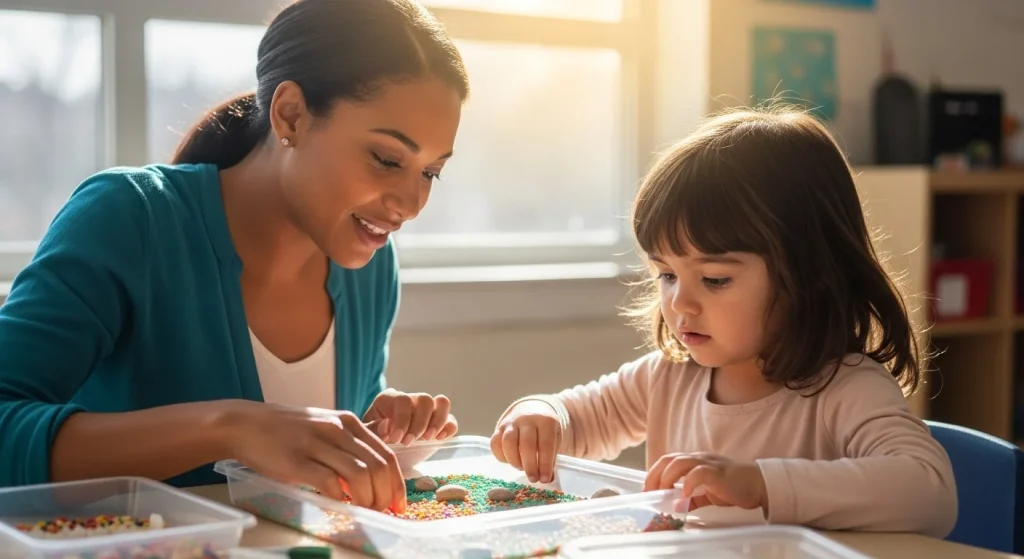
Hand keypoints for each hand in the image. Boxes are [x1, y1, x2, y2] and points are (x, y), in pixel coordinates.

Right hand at [222, 401, 405, 512]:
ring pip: (359, 475)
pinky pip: (330, 483)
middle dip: (386, 495)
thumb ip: (348, 446)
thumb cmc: (286, 431)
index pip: (386, 455)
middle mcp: (337, 429)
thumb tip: (371, 478)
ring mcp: (317, 444)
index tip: (399, 503)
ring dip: (367, 500)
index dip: (398, 483)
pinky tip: (340, 507)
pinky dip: (340, 499)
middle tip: (383, 512)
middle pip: (377, 467)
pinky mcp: (297, 461)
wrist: (245, 424)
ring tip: (365, 512)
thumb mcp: (324, 427)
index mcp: (348, 422)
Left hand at [362, 389, 457, 445]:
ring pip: (442, 403)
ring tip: (426, 439)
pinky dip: (448, 428)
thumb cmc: (370, 442)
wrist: (380, 454)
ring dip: (437, 422)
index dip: (402, 419)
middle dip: (419, 423)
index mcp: (389, 399)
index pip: (403, 400)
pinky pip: (451, 420)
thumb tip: (387, 425)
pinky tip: (438, 440)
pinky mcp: (439, 424)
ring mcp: (426, 411)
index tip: (397, 439)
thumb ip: (373, 430)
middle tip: (409, 442)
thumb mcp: (366, 436)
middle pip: (425, 399)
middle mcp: (410, 400)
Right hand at [490, 400, 562, 483]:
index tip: (545, 479)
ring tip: (521, 468)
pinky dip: (501, 456)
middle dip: (530, 466)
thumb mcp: (555, 439)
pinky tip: (509, 461)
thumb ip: (551, 458)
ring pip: (508, 442)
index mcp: (546, 421)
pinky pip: (495, 443)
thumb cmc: (546, 430)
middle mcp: (527, 419)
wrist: (533, 410)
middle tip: (533, 479)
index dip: (545, 464)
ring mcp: (511, 422)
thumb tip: (547, 479)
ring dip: (514, 460)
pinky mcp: (499, 427)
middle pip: (526, 444)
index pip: (546, 444)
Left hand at [644, 453, 766, 512]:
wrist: (758, 484)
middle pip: (669, 459)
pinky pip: (699, 473)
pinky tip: (684, 495)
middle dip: (655, 474)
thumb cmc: (733, 487)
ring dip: (667, 477)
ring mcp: (709, 463)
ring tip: (663, 492)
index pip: (668, 460)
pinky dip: (688, 482)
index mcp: (695, 461)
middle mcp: (699, 458)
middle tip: (650, 491)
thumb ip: (692, 499)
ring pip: (681, 462)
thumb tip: (676, 507)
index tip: (647, 489)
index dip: (654, 473)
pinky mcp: (718, 473)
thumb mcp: (708, 494)